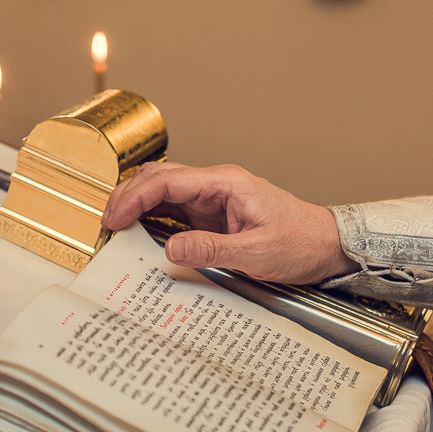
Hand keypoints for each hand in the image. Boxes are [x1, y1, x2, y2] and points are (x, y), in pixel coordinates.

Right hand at [101, 162, 357, 283]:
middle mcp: (216, 185)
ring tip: (114, 227)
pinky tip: (138, 233)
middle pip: (158, 179)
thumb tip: (170, 249)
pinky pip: (175, 210)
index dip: (133, 198)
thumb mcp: (257, 252)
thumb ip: (211, 249)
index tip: (112, 219)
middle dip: (126, 197)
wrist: (328, 245)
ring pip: (163, 191)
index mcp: (225, 183)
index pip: (167, 181)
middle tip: (104, 224)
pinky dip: (151, 217)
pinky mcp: (213, 215)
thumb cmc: (301, 242)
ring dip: (136, 205)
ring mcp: (213, 199)